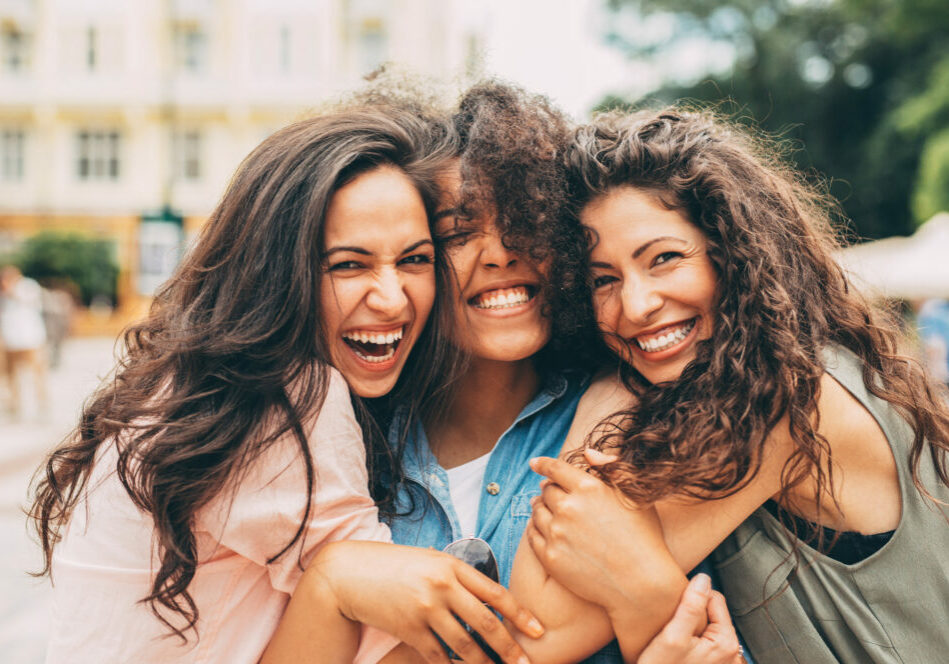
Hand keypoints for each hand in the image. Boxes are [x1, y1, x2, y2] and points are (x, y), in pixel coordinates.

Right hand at [310, 540, 542, 663]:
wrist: (349, 573)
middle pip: (486, 623)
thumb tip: (488, 598)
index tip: (537, 631)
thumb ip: (457, 576)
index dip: (520, 614)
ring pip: (465, 646)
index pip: (495, 593)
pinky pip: (439, 656)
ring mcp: (425, 610)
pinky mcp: (409, 630)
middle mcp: (442, 587)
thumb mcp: (429, 560)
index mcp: (451, 566)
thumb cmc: (394, 565)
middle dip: (509, 648)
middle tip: (525, 663)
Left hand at [526, 454, 680, 617]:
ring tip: (546, 509)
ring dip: (540, 507)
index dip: (543, 464)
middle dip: (548, 488)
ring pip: (536, 511)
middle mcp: (568, 507)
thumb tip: (587, 452)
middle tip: (551, 492)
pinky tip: (543, 529)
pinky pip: (532, 535)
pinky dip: (535, 528)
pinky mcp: (550, 557)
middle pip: (546, 490)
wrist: (641, 584)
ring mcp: (557, 533)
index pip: (555, 469)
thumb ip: (611, 467)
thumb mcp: (634, 496)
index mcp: (588, 488)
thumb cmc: (644, 537)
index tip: (535, 463)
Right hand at [638, 574, 743, 663]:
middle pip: (712, 613)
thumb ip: (690, 606)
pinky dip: (694, 640)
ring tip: (676, 638)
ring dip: (692, 627)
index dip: (692, 598)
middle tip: (674, 627)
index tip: (675, 610)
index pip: (714, 598)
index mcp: (725, 642)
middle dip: (693, 614)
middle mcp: (731, 653)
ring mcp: (724, 661)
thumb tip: (703, 579)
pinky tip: (680, 649)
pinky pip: (706, 642)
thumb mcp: (672, 636)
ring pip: (708, 627)